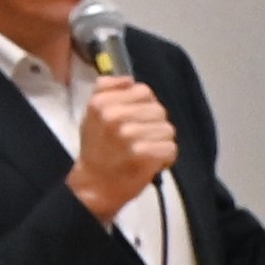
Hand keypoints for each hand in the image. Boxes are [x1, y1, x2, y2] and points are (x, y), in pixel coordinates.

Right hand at [68, 81, 176, 221]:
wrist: (94, 185)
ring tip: (144, 152)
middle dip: (154, 125)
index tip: (133, 120)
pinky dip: (166, 158)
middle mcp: (114, 116)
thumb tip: (129, 79)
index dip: (144, 106)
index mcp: (101, 102)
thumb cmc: (98, 148)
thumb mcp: (93, 113)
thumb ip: (107, 90)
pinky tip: (150, 163)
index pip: (143, 91)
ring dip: (161, 142)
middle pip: (159, 110)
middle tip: (139, 140)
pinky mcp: (144, 154)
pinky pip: (171, 148)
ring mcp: (130, 135)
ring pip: (167, 129)